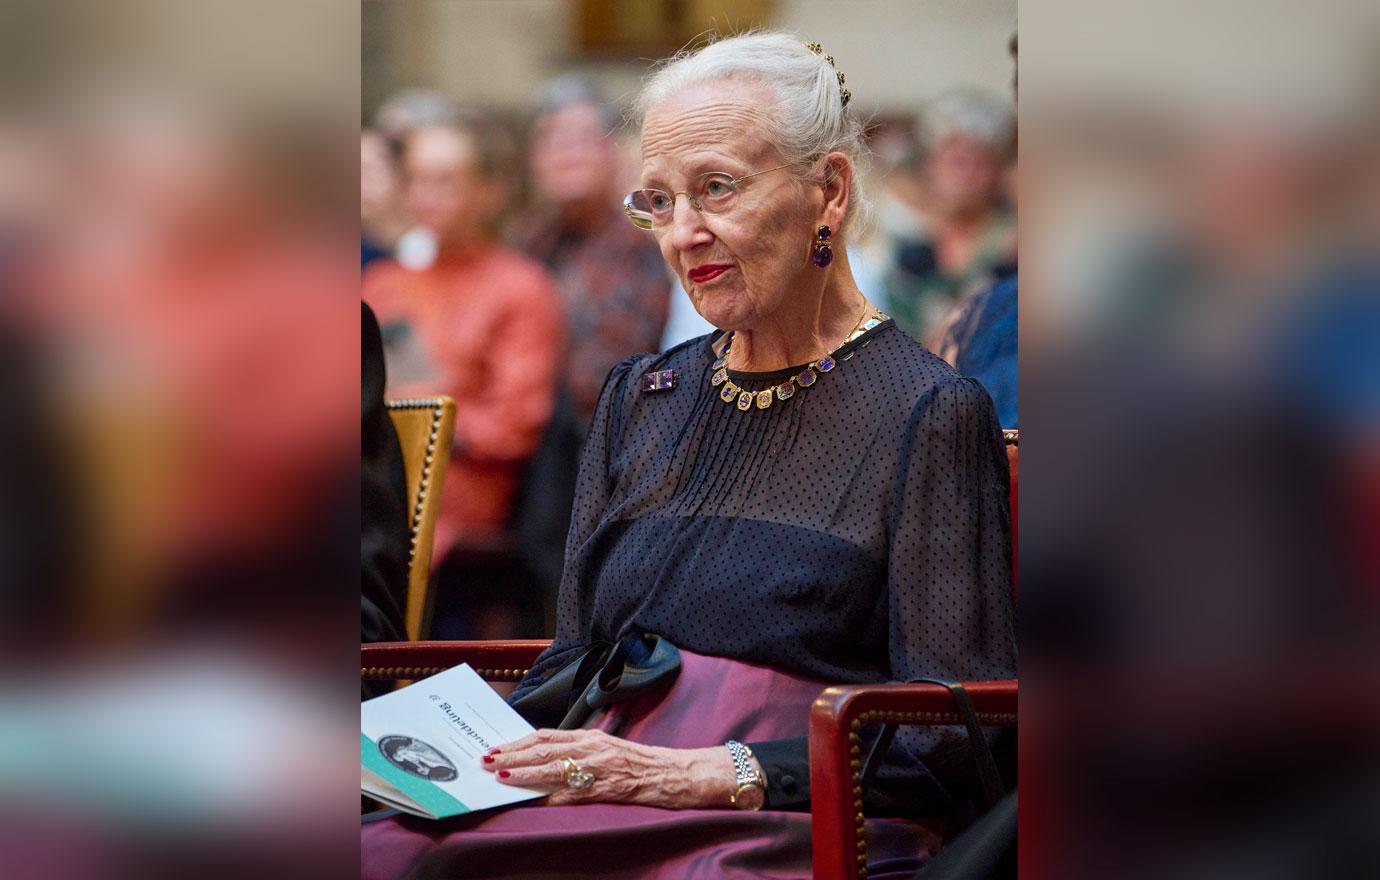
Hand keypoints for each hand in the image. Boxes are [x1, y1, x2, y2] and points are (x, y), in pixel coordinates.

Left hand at [480, 728, 735, 808]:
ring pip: (555, 767)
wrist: (680, 773)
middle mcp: (594, 747)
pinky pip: (575, 792)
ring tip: (501, 775)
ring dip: (525, 773)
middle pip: (544, 748)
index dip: (519, 742)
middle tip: (486, 760)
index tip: (497, 747)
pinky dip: (552, 796)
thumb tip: (548, 758)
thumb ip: (582, 750)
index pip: (547, 735)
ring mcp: (601, 767)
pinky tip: (534, 799)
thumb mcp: (610, 748)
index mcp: (592, 736)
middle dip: (512, 755)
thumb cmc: (644, 763)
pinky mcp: (610, 787)